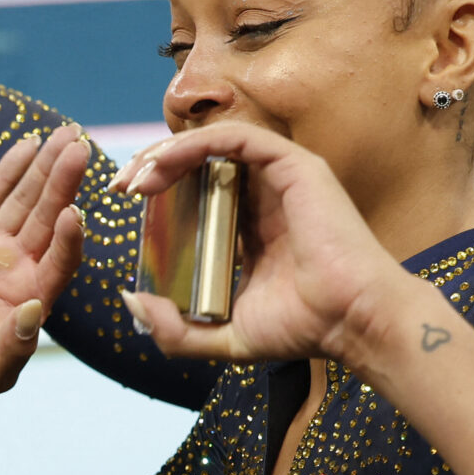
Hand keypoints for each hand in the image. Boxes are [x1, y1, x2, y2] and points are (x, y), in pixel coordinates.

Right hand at [0, 126, 89, 405]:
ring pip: (23, 200)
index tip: (74, 214)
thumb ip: (10, 351)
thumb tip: (32, 314)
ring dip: (43, 168)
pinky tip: (28, 145)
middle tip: (80, 147)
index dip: (68, 239)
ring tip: (63, 134)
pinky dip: (8, 170)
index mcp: (33, 297)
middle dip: (63, 183)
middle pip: (48, 218)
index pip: (60, 261)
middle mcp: (19, 266)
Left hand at [118, 123, 409, 365]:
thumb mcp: (224, 337)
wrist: (353, 323)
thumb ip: (175, 330)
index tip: (125, 205)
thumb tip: (131, 303)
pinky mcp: (294, 165)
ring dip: (166, 152)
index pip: (197, 191)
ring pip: (212, 143)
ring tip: (135, 179)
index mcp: (251, 227)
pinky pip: (235, 137)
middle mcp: (265, 196)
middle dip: (152, 166)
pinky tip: (162, 166)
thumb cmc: (304, 328)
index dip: (159, 190)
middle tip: (120, 186)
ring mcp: (281, 177)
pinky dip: (193, 145)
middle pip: (199, 162)